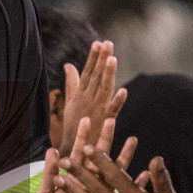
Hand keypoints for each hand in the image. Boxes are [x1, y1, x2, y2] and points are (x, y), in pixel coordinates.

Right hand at [59, 40, 124, 155]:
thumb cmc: (72, 125)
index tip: (98, 43)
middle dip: (101, 60)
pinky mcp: (105, 121)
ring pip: (104, 88)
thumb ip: (71, 82)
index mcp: (80, 94)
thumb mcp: (70, 101)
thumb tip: (68, 65)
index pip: (87, 71)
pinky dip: (118, 101)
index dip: (93, 58)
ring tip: (112, 59)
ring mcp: (97, 109)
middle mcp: (88, 99)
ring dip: (108, 74)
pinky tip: (123, 91)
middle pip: (96, 76)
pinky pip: (113, 110)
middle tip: (107, 44)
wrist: (73, 149)